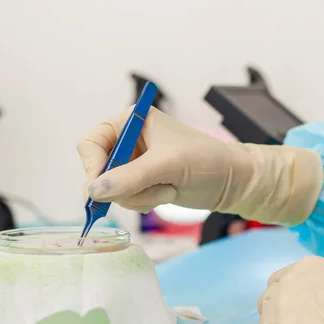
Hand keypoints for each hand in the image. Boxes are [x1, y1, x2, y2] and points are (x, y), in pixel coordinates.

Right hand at [77, 107, 322, 225]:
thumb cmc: (205, 161)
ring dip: (139, 197)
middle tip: (146, 193)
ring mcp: (134, 164)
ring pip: (112, 190)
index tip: (100, 190)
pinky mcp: (142, 183)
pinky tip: (167, 194)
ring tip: (167, 189)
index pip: (90, 143)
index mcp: (130, 121)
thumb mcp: (167, 165)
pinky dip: (144, 202)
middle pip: (98, 171)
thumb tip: (94, 191)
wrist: (232, 181)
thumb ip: (129, 177)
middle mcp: (128, 141)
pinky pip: (126, 199)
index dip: (92, 167)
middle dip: (124, 187)